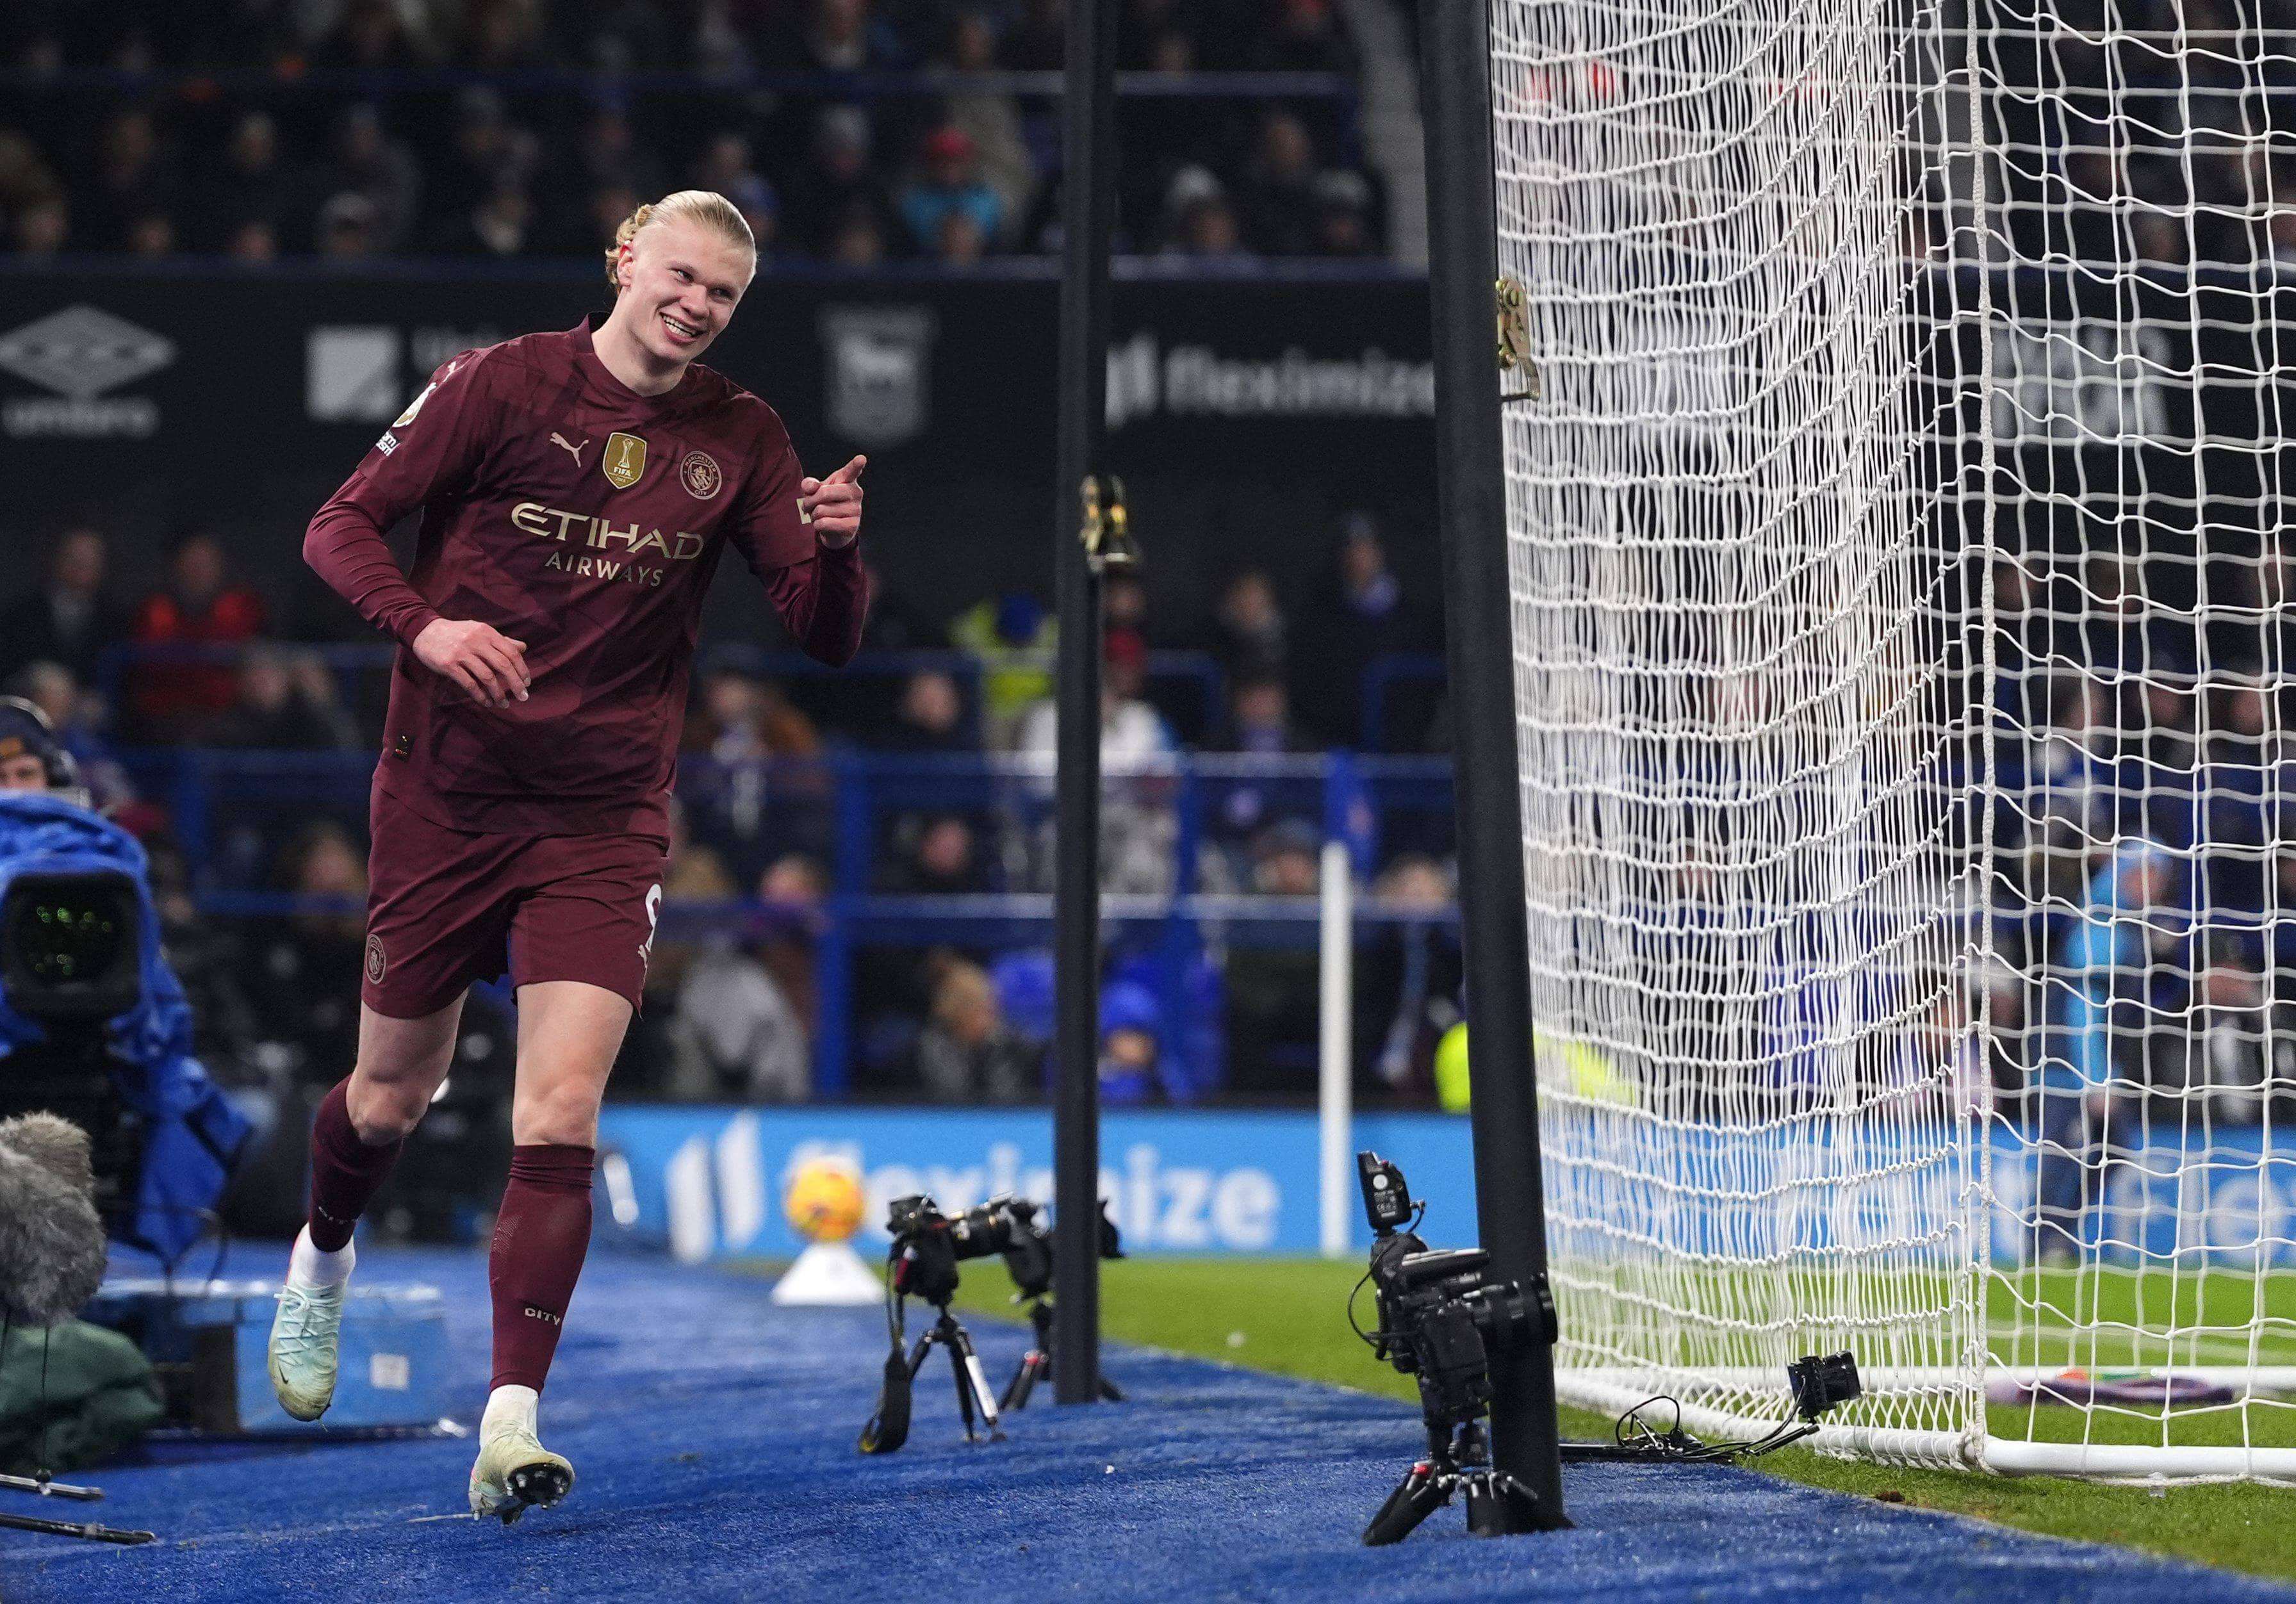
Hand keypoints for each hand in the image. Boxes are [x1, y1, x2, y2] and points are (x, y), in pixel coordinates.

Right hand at [412, 617, 529, 706]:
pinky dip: (480, 696)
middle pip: (503, 665)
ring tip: (504, 703)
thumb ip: (501, 640)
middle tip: (523, 697)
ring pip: (487, 677)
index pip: (511, 652)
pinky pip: (469, 684)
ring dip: (498, 693)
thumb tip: (523, 648)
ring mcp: (461, 653)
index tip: (527, 682)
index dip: (522, 669)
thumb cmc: (457, 633)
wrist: (424, 631)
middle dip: (515, 684)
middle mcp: (476, 641)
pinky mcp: (448, 664)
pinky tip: (487, 702)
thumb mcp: (479, 631)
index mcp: (486, 632)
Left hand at [798, 454, 865, 547]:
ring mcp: (856, 510)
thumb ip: (809, 484)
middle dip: (809, 501)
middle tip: (810, 505)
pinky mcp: (852, 526)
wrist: (832, 528)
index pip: (852, 470)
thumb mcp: (813, 490)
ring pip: (821, 510)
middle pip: (824, 493)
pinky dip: (817, 525)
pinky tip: (823, 524)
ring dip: (813, 515)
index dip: (856, 464)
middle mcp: (856, 493)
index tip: (861, 459)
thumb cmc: (824, 503)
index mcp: (847, 479)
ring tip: (819, 516)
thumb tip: (812, 488)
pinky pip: (824, 523)